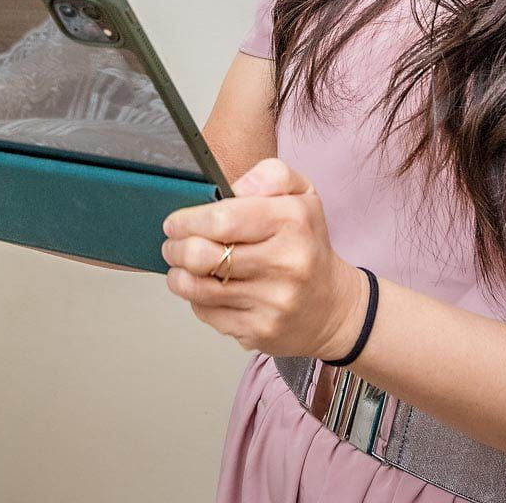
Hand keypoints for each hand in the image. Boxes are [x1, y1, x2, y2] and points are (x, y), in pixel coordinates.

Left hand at [161, 158, 368, 360]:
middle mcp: (286, 263)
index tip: (174, 222)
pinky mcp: (261, 330)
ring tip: (180, 266)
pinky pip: (208, 313)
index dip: (188, 220)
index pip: (222, 218)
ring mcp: (273, 301)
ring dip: (179, 275)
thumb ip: (271, 175)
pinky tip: (206, 289)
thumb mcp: (303, 195)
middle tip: (172, 244)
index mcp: (292, 221)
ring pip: (198, 288)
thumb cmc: (308, 245)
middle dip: (176, 248)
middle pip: (203, 255)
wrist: (334, 307)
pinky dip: (197, 300)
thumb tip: (235, 187)